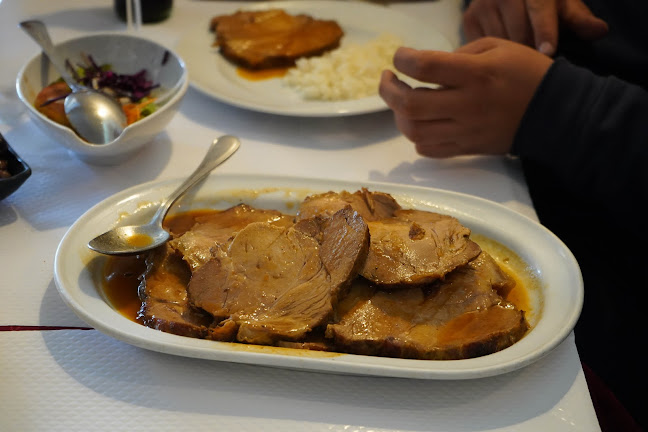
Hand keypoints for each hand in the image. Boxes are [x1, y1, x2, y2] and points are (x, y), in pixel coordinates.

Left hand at [379, 37, 552, 157]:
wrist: (556, 112)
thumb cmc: (527, 73)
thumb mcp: (498, 47)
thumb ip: (459, 54)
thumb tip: (427, 67)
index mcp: (475, 74)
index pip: (424, 67)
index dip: (403, 60)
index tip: (400, 57)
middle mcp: (467, 105)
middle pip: (410, 105)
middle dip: (388, 90)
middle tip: (389, 79)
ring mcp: (466, 131)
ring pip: (414, 131)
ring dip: (399, 115)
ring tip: (402, 102)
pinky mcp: (468, 148)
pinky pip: (429, 150)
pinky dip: (416, 137)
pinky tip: (420, 122)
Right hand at [463, 0, 607, 55]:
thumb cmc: (542, 2)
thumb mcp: (562, 5)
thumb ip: (579, 19)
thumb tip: (600, 31)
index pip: (539, 10)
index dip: (545, 32)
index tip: (548, 52)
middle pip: (518, 33)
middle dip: (529, 52)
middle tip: (537, 68)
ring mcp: (483, 6)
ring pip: (498, 43)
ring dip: (509, 58)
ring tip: (518, 66)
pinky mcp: (469, 19)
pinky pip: (481, 47)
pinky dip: (492, 56)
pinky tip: (500, 60)